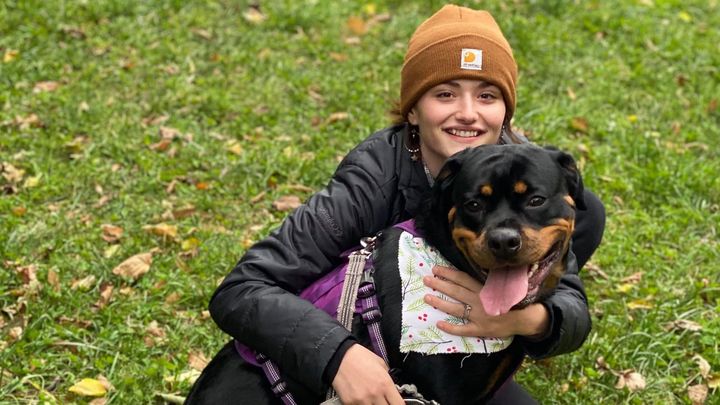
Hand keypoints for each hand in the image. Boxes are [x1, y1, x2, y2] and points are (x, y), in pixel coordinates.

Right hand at [331, 344, 404, 404]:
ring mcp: (362, 401)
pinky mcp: (350, 403)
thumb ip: (388, 377)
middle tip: (382, 400)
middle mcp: (375, 394)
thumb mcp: (380, 363)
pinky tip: (361, 399)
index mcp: (385, 383)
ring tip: (371, 399)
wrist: (339, 356)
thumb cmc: (360, 357)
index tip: (395, 403)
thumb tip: (393, 388)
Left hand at [423, 266, 549, 337]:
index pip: (462, 279)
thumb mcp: (499, 286)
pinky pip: (463, 329)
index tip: (436, 269)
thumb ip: (485, 280)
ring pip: (456, 308)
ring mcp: (479, 316)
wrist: (524, 318)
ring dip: (440, 303)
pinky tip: (439, 323)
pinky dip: (451, 327)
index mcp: (484, 289)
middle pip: (456, 291)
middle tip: (426, 280)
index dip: (448, 273)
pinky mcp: (480, 329)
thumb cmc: (510, 300)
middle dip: (440, 285)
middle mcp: (479, 301)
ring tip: (427, 298)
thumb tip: (469, 272)